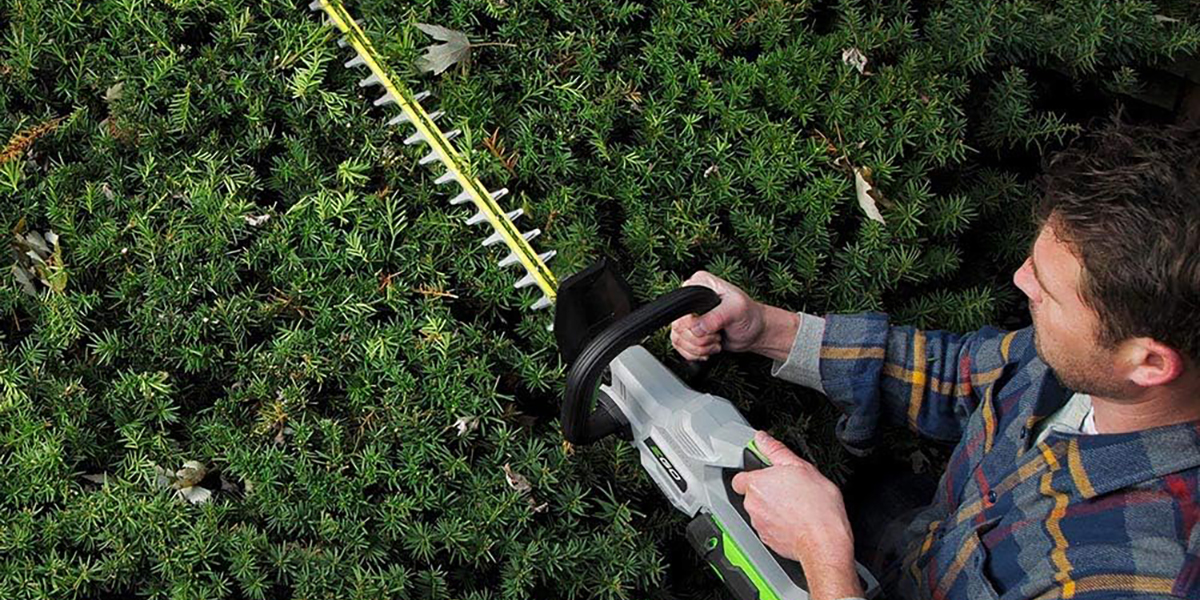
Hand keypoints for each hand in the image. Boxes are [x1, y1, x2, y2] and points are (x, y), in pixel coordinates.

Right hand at [669, 271, 765, 360]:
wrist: (754, 332)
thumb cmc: (749, 315)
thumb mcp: (737, 310)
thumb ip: (717, 316)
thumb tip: (697, 327)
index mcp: (699, 284)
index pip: (681, 307)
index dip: (693, 323)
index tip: (709, 328)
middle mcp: (690, 300)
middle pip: (678, 326)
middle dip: (699, 339)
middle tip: (717, 335)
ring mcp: (688, 316)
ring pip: (677, 339)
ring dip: (698, 348)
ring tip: (715, 341)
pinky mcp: (689, 331)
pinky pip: (679, 346)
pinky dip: (694, 353)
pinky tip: (709, 348)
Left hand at [732, 431, 861, 599]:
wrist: (824, 542)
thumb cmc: (818, 507)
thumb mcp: (801, 467)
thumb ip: (776, 450)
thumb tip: (762, 439)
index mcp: (757, 484)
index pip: (740, 476)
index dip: (754, 474)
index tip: (767, 474)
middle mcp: (753, 504)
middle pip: (752, 494)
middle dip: (767, 491)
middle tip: (789, 489)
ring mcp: (759, 524)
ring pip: (761, 511)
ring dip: (773, 507)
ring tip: (796, 505)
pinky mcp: (767, 539)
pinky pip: (769, 527)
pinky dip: (779, 523)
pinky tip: (796, 520)